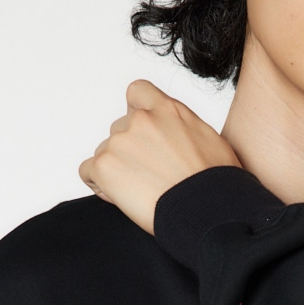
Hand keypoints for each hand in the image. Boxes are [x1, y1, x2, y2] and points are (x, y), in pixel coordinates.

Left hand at [78, 80, 241, 234]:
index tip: (144, 134)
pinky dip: (100, 185)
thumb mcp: (209, 139)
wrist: (206, 212)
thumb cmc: (215, 185)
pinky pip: (88, 172)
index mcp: (168, 110)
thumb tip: (178, 136)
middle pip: (120, 130)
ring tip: (142, 192)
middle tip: (149, 177)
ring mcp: (120, 142)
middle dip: (130, 152)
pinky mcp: (104, 166)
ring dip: (117, 170)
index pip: (137, 93)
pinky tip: (123, 198)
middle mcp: (141, 120)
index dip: (136, 113)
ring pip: (105, 152)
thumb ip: (183, 128)